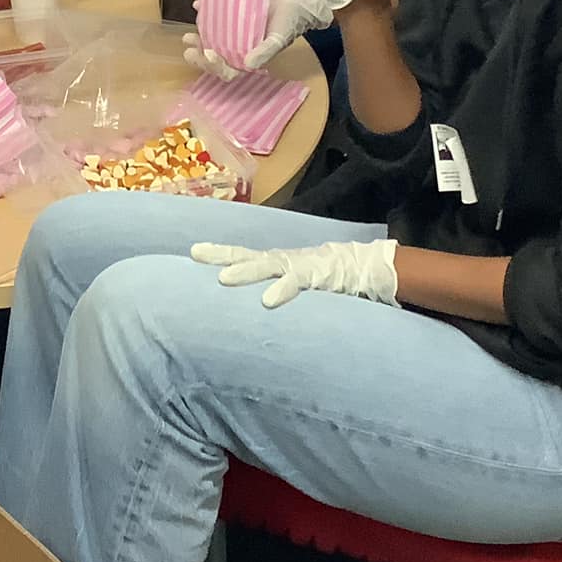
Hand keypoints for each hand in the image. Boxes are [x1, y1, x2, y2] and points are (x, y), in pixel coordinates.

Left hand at [184, 0, 332, 78]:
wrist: (298, 2)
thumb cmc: (290, 23)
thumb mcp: (279, 39)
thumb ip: (265, 52)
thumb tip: (248, 64)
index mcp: (249, 58)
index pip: (228, 70)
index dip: (215, 66)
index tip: (206, 55)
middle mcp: (239, 48)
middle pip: (215, 57)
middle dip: (200, 55)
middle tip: (188, 47)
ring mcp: (235, 33)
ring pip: (213, 40)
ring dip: (199, 38)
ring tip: (187, 36)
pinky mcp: (234, 16)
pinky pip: (217, 18)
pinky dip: (205, 13)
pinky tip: (197, 6)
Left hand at [191, 238, 399, 308]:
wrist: (368, 268)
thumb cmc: (330, 280)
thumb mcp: (299, 283)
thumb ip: (279, 290)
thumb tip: (252, 310)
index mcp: (278, 263)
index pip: (245, 256)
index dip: (220, 254)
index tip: (193, 251)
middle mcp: (285, 261)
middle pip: (248, 255)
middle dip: (222, 255)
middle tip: (195, 253)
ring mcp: (300, 266)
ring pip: (268, 266)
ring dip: (245, 271)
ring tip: (223, 278)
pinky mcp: (318, 276)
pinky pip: (297, 282)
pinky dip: (282, 290)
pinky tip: (267, 301)